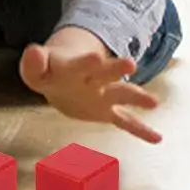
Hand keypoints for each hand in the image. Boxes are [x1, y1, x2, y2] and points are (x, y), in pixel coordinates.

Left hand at [18, 26, 161, 143]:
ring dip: (136, 97)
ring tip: (154, 103)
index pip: (80, 63)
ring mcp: (103, 95)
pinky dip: (141, 130)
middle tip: (131, 64)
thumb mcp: (35, 69)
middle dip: (116, 69)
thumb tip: (33, 51)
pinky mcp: (107, 112)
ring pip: (121, 94)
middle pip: (106, 73)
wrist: (62, 78)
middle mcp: (93, 79)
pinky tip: (157, 138)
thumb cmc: (49, 72)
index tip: (95, 58)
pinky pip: (126, 121)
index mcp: (74, 67)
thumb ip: (34, 63)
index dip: (85, 62)